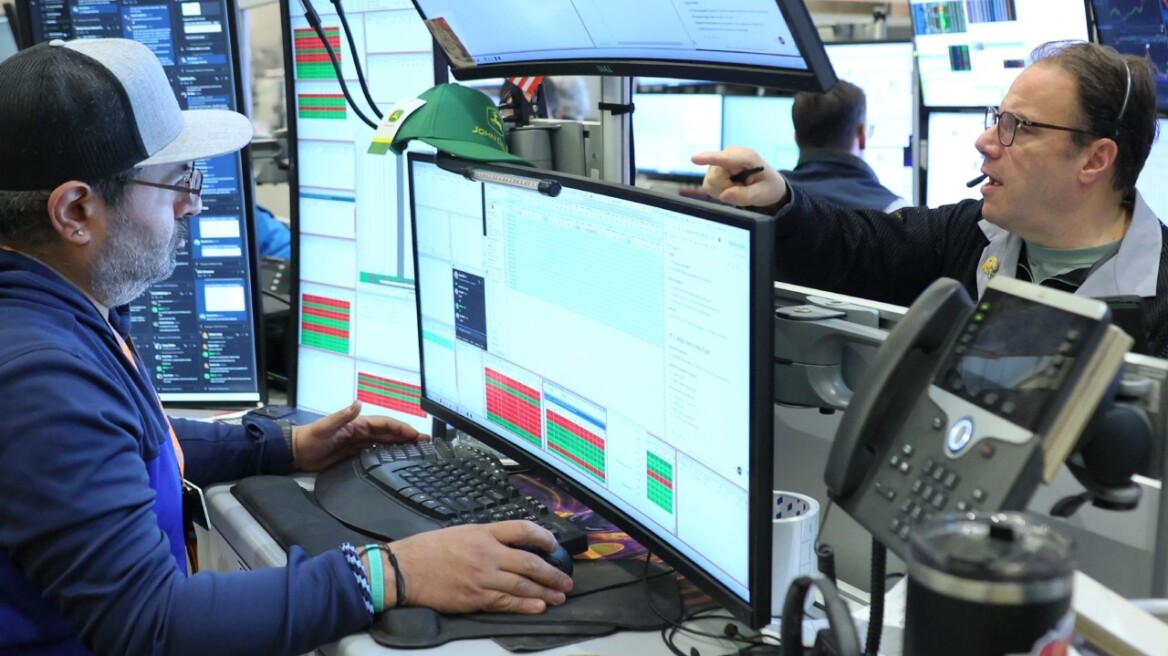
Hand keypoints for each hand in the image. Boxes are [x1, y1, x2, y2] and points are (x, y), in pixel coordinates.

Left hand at [291, 400, 424, 471]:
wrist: (297, 452)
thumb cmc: (310, 438)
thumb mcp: (325, 426)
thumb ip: (342, 416)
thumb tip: (358, 403)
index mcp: (358, 424)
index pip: (385, 424)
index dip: (402, 428)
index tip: (417, 434)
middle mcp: (361, 433)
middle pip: (389, 434)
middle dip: (408, 437)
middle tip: (426, 443)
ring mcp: (358, 444)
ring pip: (385, 444)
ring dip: (401, 446)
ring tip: (418, 451)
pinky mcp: (354, 455)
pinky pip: (376, 454)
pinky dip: (388, 455)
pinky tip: (397, 460)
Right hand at [388, 520, 573, 613]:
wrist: (404, 570)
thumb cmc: (427, 550)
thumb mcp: (459, 532)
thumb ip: (485, 538)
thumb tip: (509, 547)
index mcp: (482, 532)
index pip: (522, 529)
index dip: (543, 537)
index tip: (554, 545)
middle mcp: (487, 553)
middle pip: (529, 561)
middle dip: (552, 572)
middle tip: (566, 580)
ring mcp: (482, 577)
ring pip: (522, 585)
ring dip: (544, 591)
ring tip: (559, 596)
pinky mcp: (475, 598)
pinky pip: (506, 602)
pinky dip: (524, 605)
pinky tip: (538, 606)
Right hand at [691, 146, 787, 208]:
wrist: (767, 184)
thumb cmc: (767, 187)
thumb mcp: (762, 194)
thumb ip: (745, 195)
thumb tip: (724, 195)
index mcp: (747, 156)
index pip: (725, 158)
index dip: (709, 158)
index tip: (694, 159)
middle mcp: (730, 154)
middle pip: (715, 177)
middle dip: (726, 189)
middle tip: (742, 188)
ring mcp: (720, 161)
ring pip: (710, 182)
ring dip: (723, 190)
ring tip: (739, 188)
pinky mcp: (714, 169)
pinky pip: (708, 185)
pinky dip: (719, 191)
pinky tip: (731, 187)